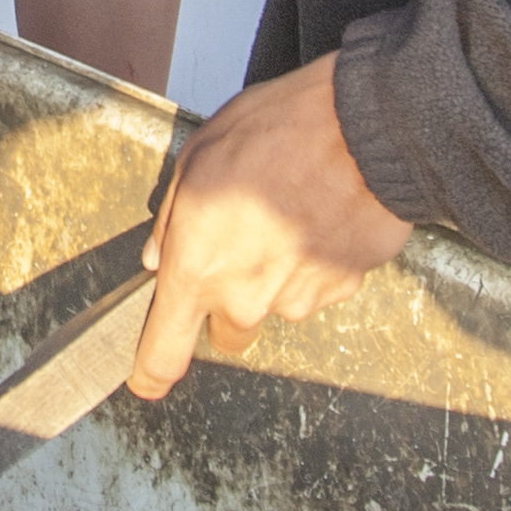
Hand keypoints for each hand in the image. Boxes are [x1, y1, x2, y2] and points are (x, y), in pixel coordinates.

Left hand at [131, 58, 413, 397]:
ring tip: (286, 213)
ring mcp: (297, 299)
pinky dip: (314, 262)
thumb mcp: (199, 157)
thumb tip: (158, 254)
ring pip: (275, 305)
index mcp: (198, 268)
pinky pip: (317, 287)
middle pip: (228, 333)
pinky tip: (318, 218)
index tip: (148, 380)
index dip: (152, 373)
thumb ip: (171, 220)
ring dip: (275, 274)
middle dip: (227, 303)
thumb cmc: (278, 132)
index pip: (165, 352)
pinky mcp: (340, 290)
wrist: (362, 129)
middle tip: (239, 247)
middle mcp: (246, 298)